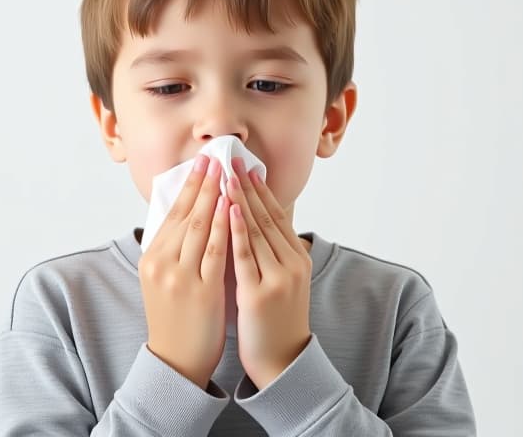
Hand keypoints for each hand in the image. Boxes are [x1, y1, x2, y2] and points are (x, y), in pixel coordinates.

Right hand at [139, 154, 230, 389]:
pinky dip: (225, 227)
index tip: (201, 164)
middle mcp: (161, 263)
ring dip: (215, 197)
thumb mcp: (163, 280)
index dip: (189, 186)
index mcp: (151, 258)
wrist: (175, 362)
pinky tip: (234, 208)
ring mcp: (180, 276)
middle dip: (203, 184)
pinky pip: (215, 251)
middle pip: (186, 214)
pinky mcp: (200, 291)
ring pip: (200, 228)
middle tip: (216, 158)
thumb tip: (190, 217)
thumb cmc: (175, 319)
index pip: (172, 213)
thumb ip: (173, 250)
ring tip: (227, 173)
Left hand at [226, 157, 312, 389]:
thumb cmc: (273, 322)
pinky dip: (237, 229)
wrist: (282, 363)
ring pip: (256, 230)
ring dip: (239, 199)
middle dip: (247, 186)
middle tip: (232, 159)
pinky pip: (246, 255)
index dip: (260, 190)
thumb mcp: (279, 282)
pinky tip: (227, 209)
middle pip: (266, 217)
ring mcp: (278, 278)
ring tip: (226, 174)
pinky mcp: (260, 293)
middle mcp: (291, 263)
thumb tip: (251, 224)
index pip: (276, 215)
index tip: (245, 166)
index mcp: (296, 259)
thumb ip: (270, 254)